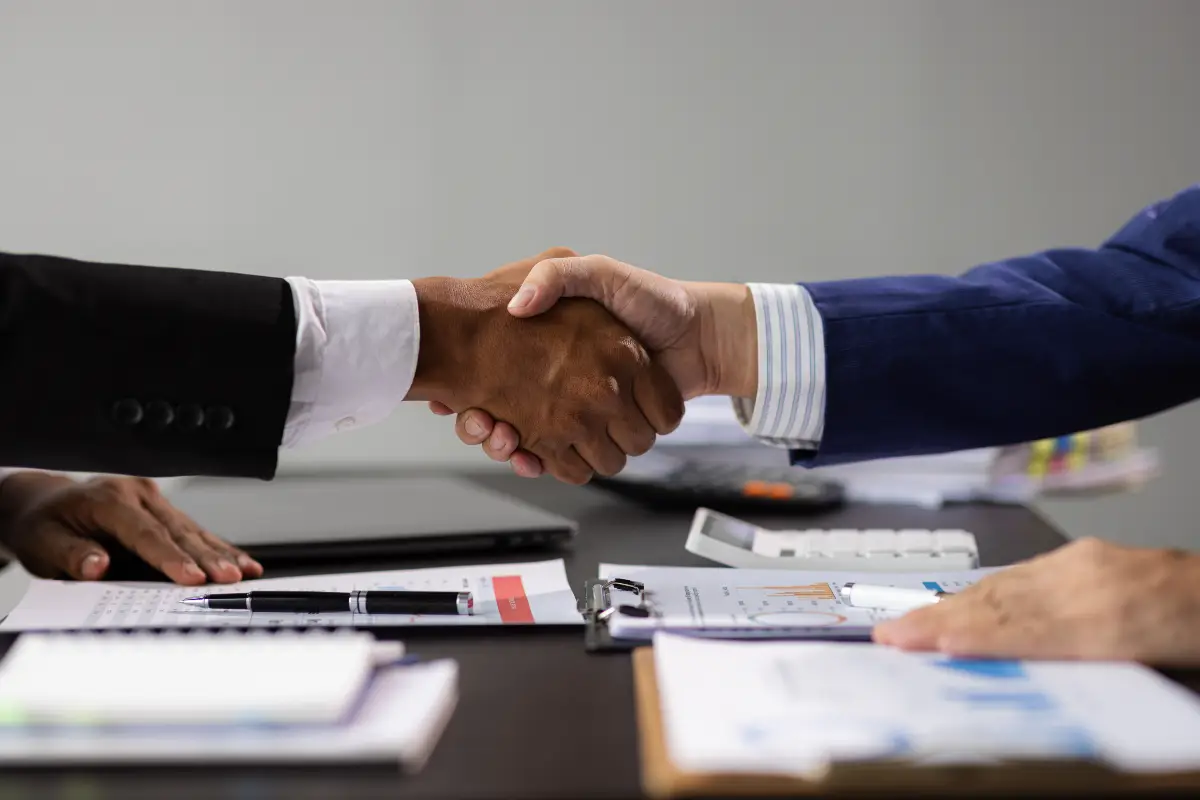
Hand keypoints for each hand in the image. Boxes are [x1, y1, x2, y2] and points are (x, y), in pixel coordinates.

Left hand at [0, 472, 262, 584]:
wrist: (44, 506)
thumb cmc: (44, 526)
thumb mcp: (44, 543)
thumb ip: (72, 555)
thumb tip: (98, 566)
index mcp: (108, 499)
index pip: (145, 533)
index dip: (170, 557)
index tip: (191, 578)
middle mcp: (136, 493)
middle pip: (177, 530)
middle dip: (207, 557)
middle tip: (229, 578)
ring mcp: (152, 499)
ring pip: (192, 529)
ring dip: (220, 553)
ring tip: (244, 572)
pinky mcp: (162, 510)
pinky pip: (193, 530)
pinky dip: (217, 547)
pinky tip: (239, 560)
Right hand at [408, 252, 684, 484]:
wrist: (699, 335)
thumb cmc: (651, 300)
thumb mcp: (598, 274)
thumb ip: (558, 276)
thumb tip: (518, 305)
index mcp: (551, 347)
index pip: (490, 371)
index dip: (465, 386)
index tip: (448, 392)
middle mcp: (557, 380)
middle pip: (497, 411)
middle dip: (479, 423)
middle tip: (472, 419)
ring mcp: (575, 410)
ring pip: (520, 439)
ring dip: (504, 444)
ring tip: (497, 435)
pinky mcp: (595, 435)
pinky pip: (556, 460)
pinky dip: (536, 463)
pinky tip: (526, 456)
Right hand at [873, 537, 1199, 664]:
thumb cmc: (1196, 634)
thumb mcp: (1153, 667)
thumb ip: (1084, 669)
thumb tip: (1013, 674)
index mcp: (1119, 619)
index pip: (1030, 630)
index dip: (974, 637)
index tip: (929, 644)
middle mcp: (1096, 583)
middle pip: (1005, 604)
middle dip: (940, 619)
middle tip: (890, 635)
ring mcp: (1087, 564)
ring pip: (1005, 586)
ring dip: (949, 605)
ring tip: (906, 622)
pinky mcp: (1084, 555)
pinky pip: (1022, 574)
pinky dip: (981, 591)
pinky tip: (957, 602)